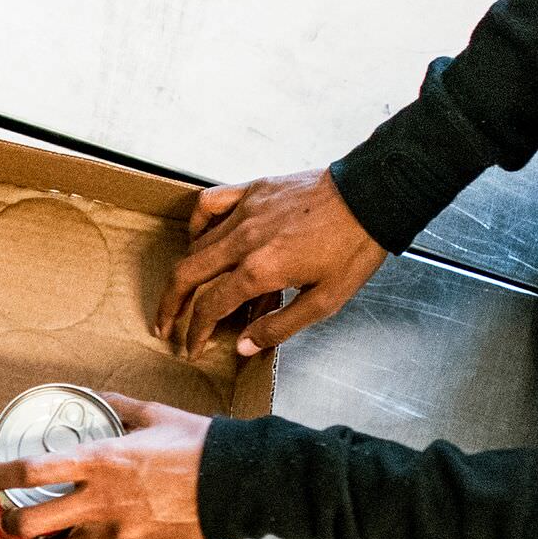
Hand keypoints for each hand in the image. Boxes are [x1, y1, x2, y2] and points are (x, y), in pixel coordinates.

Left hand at [0, 392, 210, 538]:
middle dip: (13, 523)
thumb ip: (119, 408)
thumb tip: (100, 399)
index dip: (1, 475)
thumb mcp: (155, 415)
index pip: (32, 470)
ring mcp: (118, 532)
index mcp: (101, 461)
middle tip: (11, 516)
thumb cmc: (199, 445)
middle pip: (32, 524)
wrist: (240, 483)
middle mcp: (101, 501)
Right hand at [152, 169, 387, 357]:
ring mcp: (245, 212)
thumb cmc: (354, 248)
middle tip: (164, 325)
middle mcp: (243, 240)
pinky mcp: (252, 191)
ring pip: (196, 245)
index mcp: (259, 270)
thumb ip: (280, 326)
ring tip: (181, 292)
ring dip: (183, 273)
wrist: (373, 196)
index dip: (196, 332)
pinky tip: (200, 237)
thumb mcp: (325, 301)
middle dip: (170, 305)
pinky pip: (210, 204)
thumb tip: (244, 346)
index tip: (192, 347)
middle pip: (187, 275)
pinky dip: (197, 223)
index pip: (210, 307)